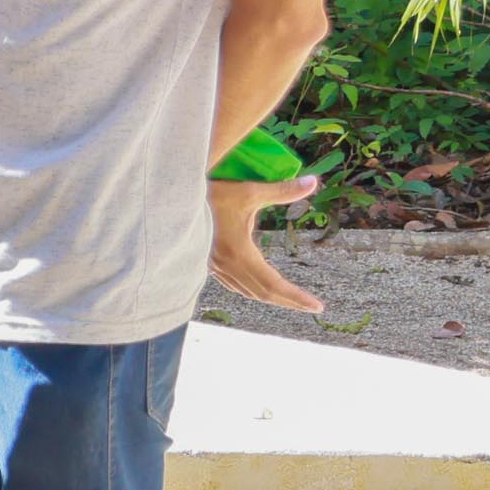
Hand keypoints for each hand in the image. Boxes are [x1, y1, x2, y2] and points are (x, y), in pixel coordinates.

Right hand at [208, 171, 322, 313]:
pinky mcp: (208, 261)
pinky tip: (258, 286)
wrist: (172, 199)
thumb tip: (312, 182)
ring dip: (271, 297)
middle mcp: (226, 265)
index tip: (317, 306)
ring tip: (291, 298)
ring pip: (248, 291)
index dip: (296, 297)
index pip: (273, 284)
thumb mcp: (249, 191)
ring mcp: (214, 266)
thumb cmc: (210, 194)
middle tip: (313, 307)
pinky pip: (234, 284)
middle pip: (263, 292)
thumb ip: (282, 190)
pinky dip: (252, 290)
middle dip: (290, 301)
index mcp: (238, 253)